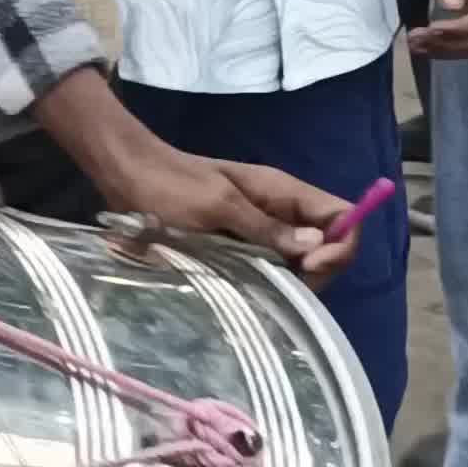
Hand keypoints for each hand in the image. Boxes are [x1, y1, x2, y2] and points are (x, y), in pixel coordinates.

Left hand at [99, 136, 360, 285]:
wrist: (125, 174)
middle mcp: (280, 211)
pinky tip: (250, 292)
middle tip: (285, 286)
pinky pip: (268, 266)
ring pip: (298, 262)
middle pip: (326, 245)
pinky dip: (268, 281)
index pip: (342, 215)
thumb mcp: (216, 204)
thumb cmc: (168, 184)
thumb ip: (264, 227)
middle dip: (318, 269)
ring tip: (263, 291)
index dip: (342, 243)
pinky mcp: (238, 245)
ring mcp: (259, 229)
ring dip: (292, 280)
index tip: (314, 264)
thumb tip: (315, 246)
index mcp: (283, 192)